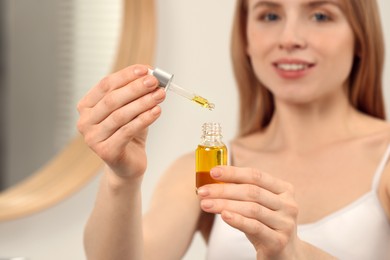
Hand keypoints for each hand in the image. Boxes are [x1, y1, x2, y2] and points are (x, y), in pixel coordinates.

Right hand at [77, 64, 165, 178]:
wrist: (128, 164)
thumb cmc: (128, 133)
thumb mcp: (132, 110)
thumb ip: (136, 93)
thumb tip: (151, 75)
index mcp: (86, 106)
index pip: (105, 85)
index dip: (126, 75)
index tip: (145, 69)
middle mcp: (84, 122)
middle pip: (112, 99)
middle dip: (135, 88)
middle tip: (154, 81)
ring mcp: (92, 138)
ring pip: (120, 115)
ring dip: (143, 103)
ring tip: (160, 95)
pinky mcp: (105, 152)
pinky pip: (127, 131)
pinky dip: (144, 119)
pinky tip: (157, 111)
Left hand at [197, 166, 299, 258]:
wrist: (286, 255)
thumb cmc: (267, 226)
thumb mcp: (259, 206)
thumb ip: (243, 193)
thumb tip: (213, 182)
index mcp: (284, 190)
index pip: (256, 176)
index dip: (233, 172)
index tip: (213, 172)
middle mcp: (288, 204)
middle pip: (252, 192)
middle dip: (224, 190)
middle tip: (203, 191)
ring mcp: (285, 223)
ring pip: (251, 209)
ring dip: (224, 205)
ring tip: (205, 204)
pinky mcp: (279, 241)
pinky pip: (255, 227)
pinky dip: (237, 220)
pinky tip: (223, 216)